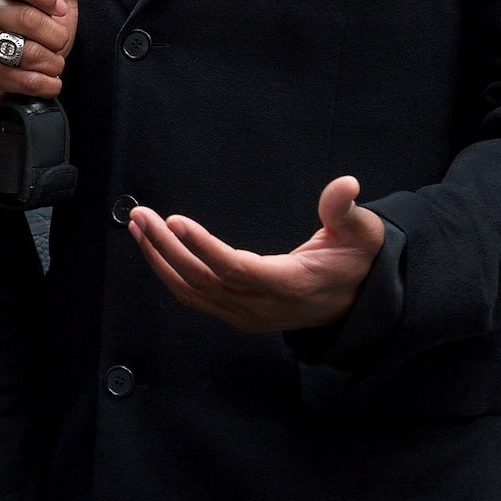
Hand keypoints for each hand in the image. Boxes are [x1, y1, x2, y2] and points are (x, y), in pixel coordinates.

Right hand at [0, 0, 77, 101]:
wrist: (15, 66)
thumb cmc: (37, 30)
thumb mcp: (53, 3)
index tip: (61, 9)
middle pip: (28, 19)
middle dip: (56, 36)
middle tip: (60, 42)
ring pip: (28, 52)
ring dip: (53, 62)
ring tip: (53, 62)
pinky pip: (23, 80)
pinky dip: (46, 84)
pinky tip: (50, 81)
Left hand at [126, 176, 385, 332]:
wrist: (355, 305)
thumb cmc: (354, 264)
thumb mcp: (361, 234)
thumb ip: (345, 210)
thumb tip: (346, 184)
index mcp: (290, 285)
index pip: (236, 269)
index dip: (203, 247)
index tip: (175, 221)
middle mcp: (262, 306)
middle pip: (203, 280)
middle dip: (167, 247)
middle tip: (142, 216)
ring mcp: (245, 315)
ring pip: (191, 291)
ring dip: (160, 259)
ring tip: (138, 226)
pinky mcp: (235, 314)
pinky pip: (194, 297)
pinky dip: (168, 273)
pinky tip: (153, 248)